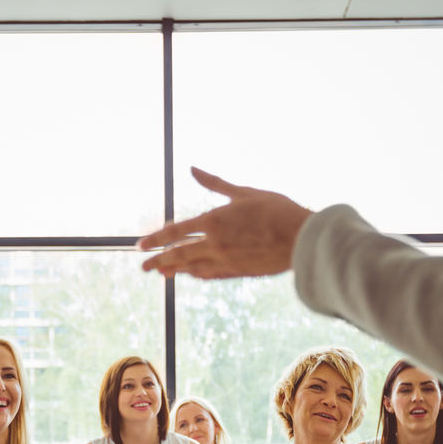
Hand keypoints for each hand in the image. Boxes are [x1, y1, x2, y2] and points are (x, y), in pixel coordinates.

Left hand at [138, 168, 311, 279]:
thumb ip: (216, 184)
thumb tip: (193, 168)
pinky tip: (191, 273)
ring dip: (174, 270)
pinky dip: (197, 273)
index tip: (141, 244)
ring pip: (192, 267)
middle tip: (143, 266)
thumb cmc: (277, 210)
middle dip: (158, 260)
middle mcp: (215, 244)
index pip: (175, 232)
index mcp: (214, 221)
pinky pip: (210, 274)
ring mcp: (225, 261)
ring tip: (161, 272)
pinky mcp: (237, 272)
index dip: (156, 239)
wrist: (302, 239)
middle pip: (178, 255)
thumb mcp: (244, 192)